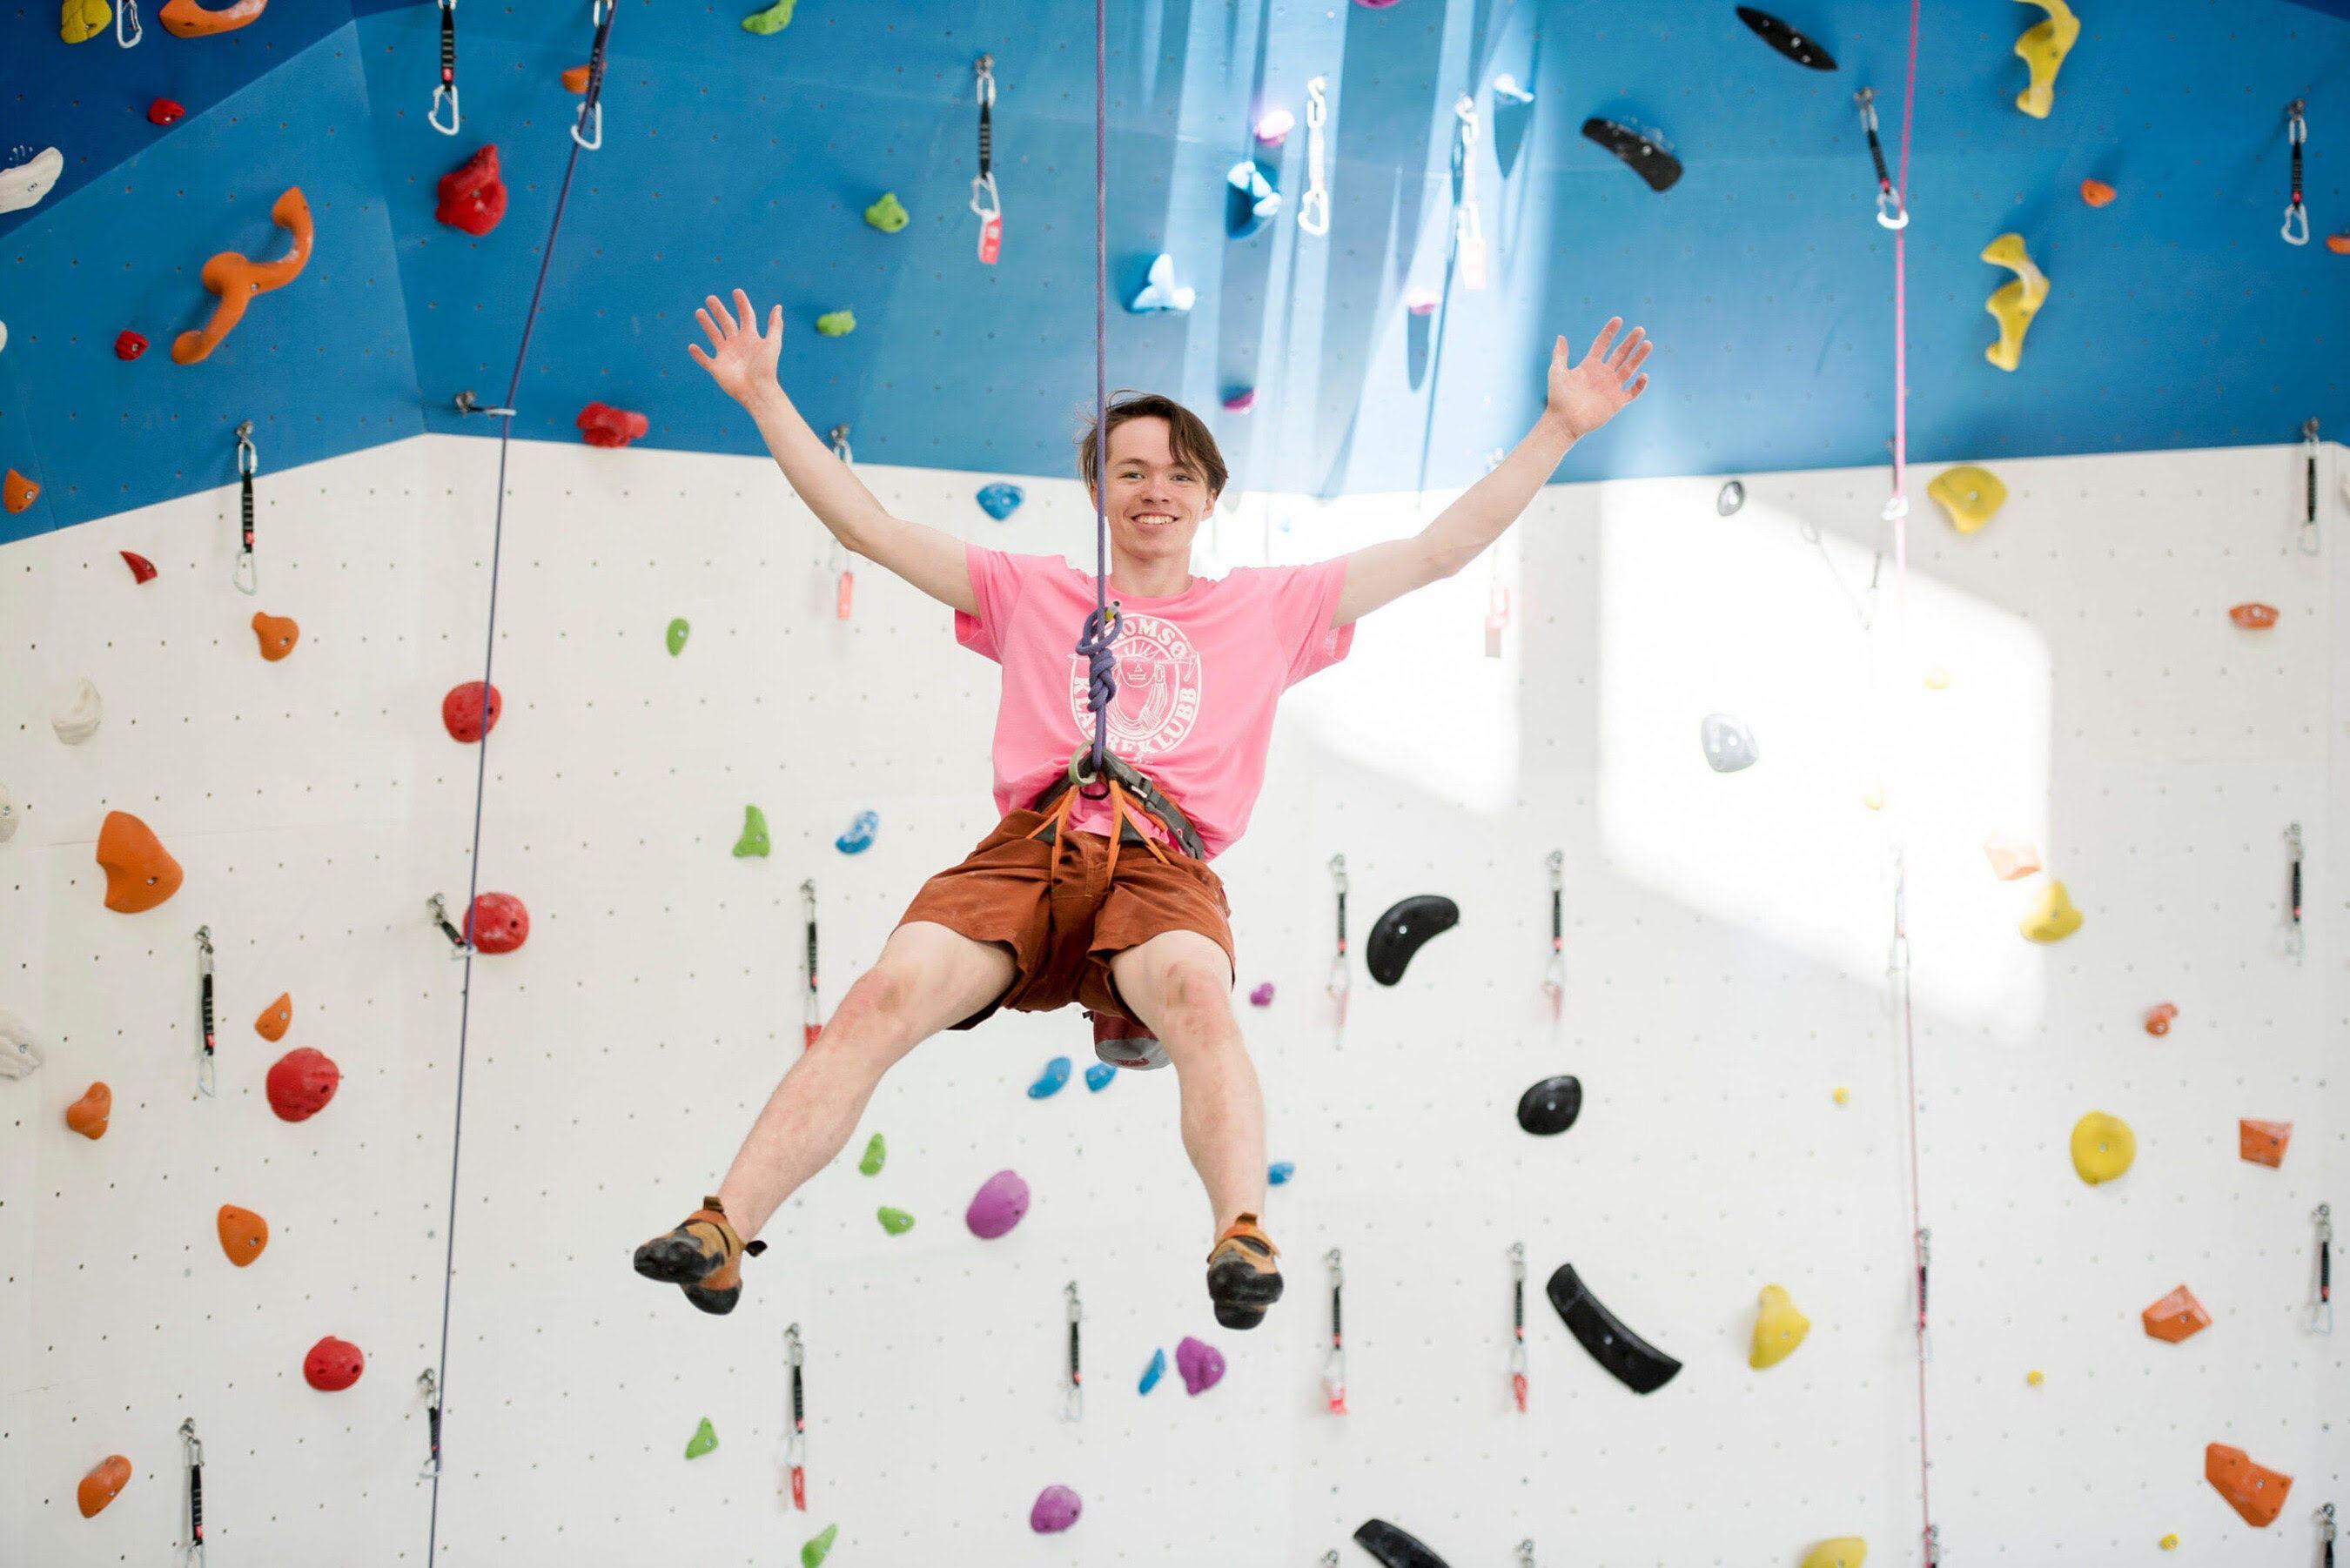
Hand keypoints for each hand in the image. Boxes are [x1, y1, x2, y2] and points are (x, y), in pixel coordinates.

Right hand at [688, 288, 784, 407]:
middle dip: (718, 310)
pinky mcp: (717, 368)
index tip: (737, 291)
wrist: (758, 390)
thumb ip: (774, 325)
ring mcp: (726, 356)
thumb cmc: (766, 367)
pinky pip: (705, 360)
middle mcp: (737, 344)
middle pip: (726, 323)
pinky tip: (692, 346)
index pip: (746, 316)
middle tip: (710, 298)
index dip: (742, 304)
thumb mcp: (772, 343)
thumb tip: (778, 306)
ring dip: (706, 324)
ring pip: (714, 336)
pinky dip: (698, 354)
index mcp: (750, 337)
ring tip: (699, 311)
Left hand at [1546, 319, 1651, 437]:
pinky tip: (1643, 375)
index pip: (1602, 345)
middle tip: (1640, 329)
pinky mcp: (1617, 402)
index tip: (1618, 320)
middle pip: (1620, 354)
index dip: (1610, 332)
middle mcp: (1602, 374)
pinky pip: (1632, 392)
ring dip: (1638, 357)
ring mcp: (1611, 387)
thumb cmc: (1558, 398)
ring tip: (1647, 344)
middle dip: (1630, 342)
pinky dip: (1639, 385)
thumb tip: (1561, 337)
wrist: (1563, 422)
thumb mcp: (1557, 372)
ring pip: (1629, 369)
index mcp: (1589, 366)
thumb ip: (1560, 355)